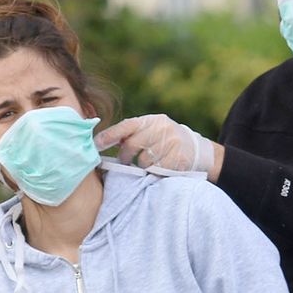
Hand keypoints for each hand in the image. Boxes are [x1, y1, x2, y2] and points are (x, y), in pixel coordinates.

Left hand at [96, 114, 215, 173]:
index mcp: (152, 120)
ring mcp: (171, 143)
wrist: (196, 149)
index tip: (96, 145)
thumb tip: (105, 141)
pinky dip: (153, 172)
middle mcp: (162, 128)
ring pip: (143, 160)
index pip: (127, 125)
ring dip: (140, 166)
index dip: (110, 135)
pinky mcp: (178, 158)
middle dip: (124, 156)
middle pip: (132, 144)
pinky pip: (156, 169)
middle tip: (124, 161)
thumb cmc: (166, 140)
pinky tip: (157, 169)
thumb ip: (133, 133)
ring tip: (146, 164)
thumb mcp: (152, 130)